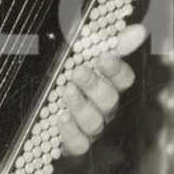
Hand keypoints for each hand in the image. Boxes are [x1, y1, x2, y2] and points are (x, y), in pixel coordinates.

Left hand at [57, 24, 146, 156]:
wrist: (33, 112)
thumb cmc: (62, 78)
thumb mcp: (77, 56)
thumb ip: (105, 43)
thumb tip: (139, 29)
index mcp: (106, 85)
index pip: (123, 79)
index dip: (117, 69)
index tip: (104, 57)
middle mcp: (102, 108)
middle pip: (109, 100)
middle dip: (95, 85)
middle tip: (77, 72)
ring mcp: (89, 128)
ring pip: (95, 122)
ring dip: (80, 106)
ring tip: (65, 91)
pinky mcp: (73, 144)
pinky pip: (79, 144)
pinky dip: (70, 132)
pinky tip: (59, 118)